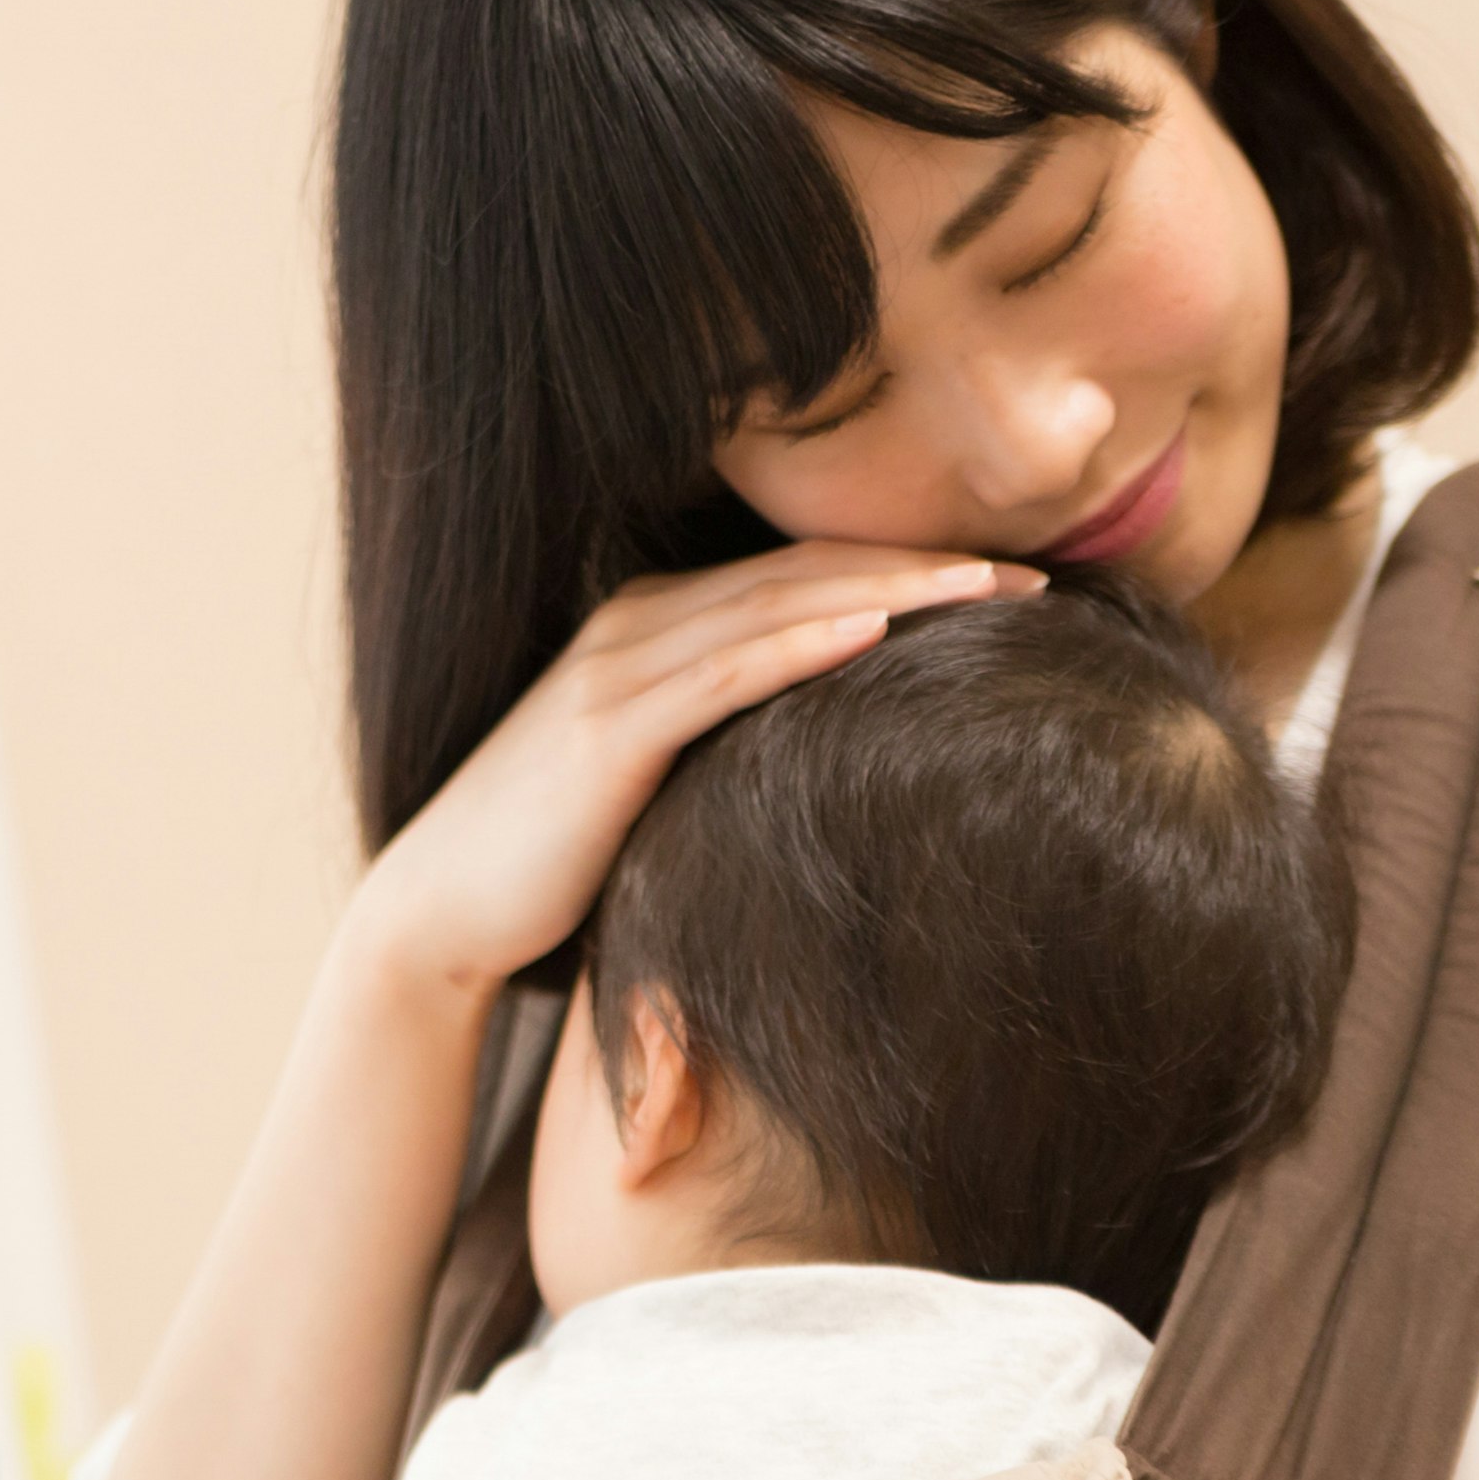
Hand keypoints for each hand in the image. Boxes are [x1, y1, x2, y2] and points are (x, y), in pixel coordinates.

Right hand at [336, 541, 1039, 1003]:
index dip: (909, 569)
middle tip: (1035, 578)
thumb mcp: (662, 781)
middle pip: (805, 574)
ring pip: (775, 608)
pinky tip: (872, 632)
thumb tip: (837, 761)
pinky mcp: (609, 729)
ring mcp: (619, 670)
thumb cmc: (558, 858)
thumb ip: (733, 744)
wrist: (443, 910)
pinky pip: (722, 674)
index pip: (803, 577)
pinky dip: (799, 644)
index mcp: (657, 626)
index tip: (1010, 585)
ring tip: (986, 590)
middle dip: (923, 568)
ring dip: (886, 590)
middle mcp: (638, 626)